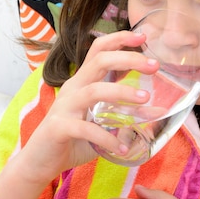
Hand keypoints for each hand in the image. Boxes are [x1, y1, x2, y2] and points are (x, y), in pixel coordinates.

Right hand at [14, 31, 159, 185]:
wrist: (40, 162)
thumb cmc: (74, 139)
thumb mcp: (101, 120)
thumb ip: (125, 111)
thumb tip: (160, 109)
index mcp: (83, 81)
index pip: (99, 49)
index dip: (120, 39)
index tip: (143, 36)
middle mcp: (73, 88)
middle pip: (100, 61)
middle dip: (128, 58)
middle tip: (154, 65)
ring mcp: (64, 106)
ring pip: (94, 90)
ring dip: (122, 92)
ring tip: (145, 99)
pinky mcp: (59, 128)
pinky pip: (86, 129)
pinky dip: (107, 139)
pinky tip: (123, 149)